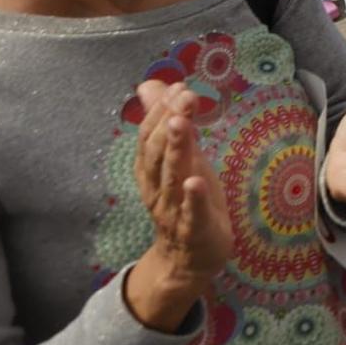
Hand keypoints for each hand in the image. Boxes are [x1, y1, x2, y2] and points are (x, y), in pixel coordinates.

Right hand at [127, 81, 232, 326]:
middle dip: (168, 123)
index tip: (179, 86)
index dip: (161, 111)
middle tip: (183, 96)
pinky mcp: (193, 230)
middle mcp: (156, 188)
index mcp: (151, 170)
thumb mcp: (180, 157)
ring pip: (171, 178)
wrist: (188, 259)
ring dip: (176, 150)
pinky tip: (196, 180)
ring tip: (181, 123)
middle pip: (156, 154)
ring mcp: (173, 210)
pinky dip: (192, 198)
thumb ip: (168, 123)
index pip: (149, 136)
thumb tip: (151, 85)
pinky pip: (190, 214)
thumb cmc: (186, 200)